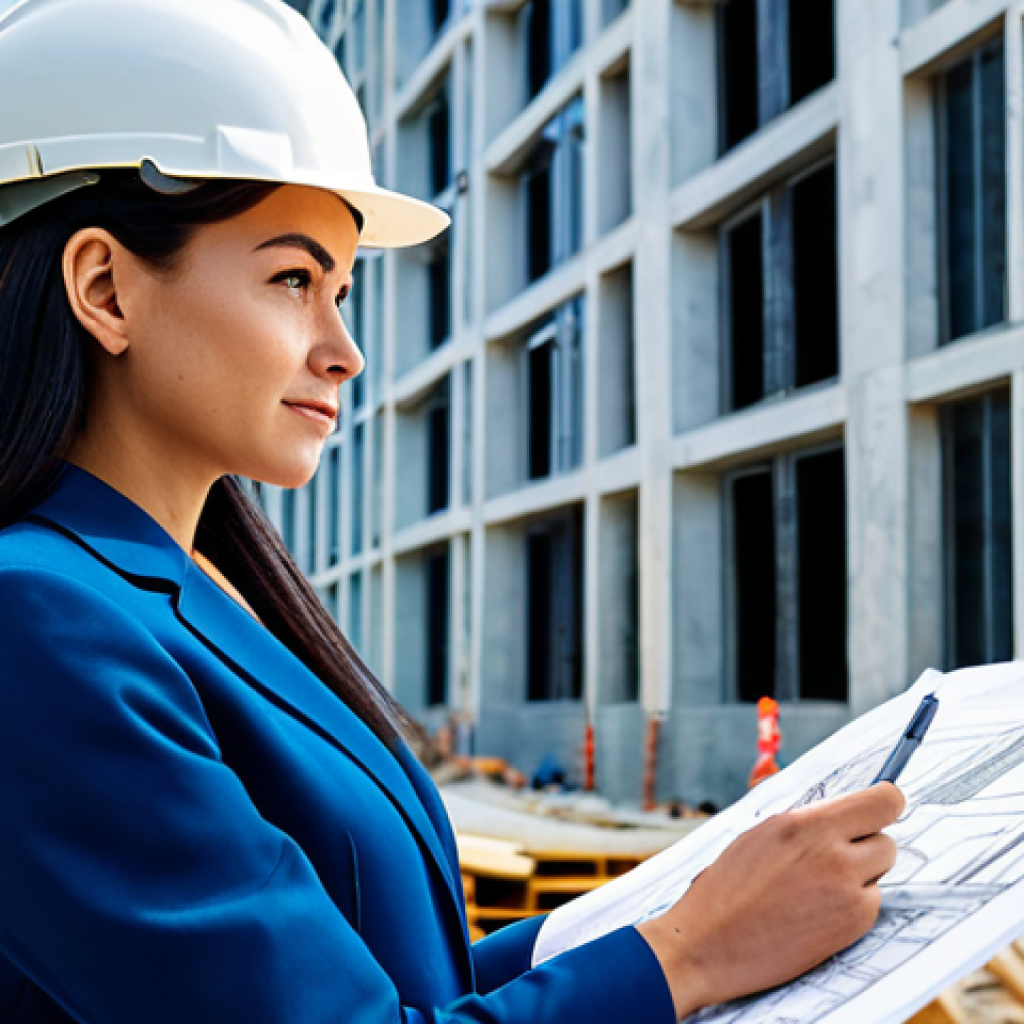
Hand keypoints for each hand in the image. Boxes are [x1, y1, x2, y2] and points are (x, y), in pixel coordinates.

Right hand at [636, 783, 904, 1019]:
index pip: (882, 801)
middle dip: (868, 843)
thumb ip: (806, 823)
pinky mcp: (852, 924)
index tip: (884, 805)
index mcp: (804, 824)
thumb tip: (843, 814)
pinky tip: (817, 909)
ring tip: (819, 885)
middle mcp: (831, 853)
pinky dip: (853, 904)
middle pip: (887, 838)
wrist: (709, 942)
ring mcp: (845, 891)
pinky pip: (871, 902)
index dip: (888, 802)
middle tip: (840, 853)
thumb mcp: (761, 835)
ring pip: (880, 872)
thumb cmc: (726, 887)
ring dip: (861, 874)